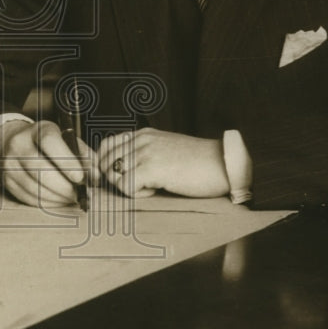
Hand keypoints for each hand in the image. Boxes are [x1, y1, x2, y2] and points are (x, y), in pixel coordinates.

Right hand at [0, 120, 98, 206]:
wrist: (15, 143)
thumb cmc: (48, 143)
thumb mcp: (66, 139)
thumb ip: (84, 154)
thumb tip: (95, 175)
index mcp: (37, 130)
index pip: (49, 141)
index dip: (66, 162)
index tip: (80, 178)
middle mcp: (19, 145)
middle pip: (40, 169)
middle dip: (64, 186)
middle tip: (79, 194)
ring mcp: (9, 164)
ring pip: (34, 188)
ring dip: (57, 198)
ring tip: (71, 198)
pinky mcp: (7, 182)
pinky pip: (28, 198)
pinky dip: (47, 203)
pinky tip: (58, 200)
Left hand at [97, 128, 228, 198]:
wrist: (224, 165)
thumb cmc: (199, 163)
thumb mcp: (166, 150)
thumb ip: (145, 154)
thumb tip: (122, 171)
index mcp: (143, 134)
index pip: (106, 146)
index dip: (104, 165)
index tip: (116, 179)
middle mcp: (141, 140)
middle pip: (104, 162)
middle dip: (113, 179)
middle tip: (136, 186)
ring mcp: (145, 152)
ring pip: (112, 175)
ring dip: (127, 186)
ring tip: (150, 186)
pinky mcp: (152, 168)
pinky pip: (125, 186)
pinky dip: (137, 194)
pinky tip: (156, 190)